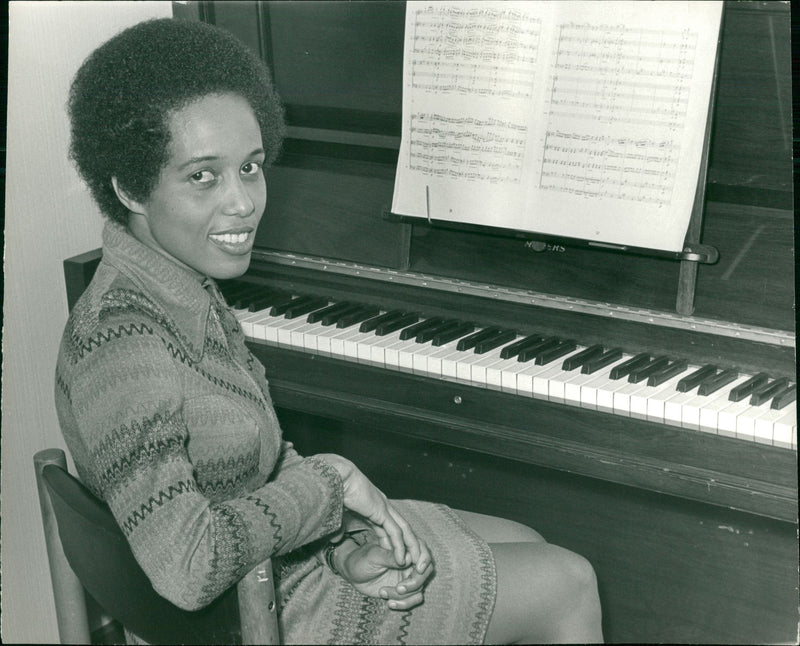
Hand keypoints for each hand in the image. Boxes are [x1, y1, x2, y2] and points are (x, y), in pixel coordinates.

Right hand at [317, 453, 428, 569]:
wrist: (336, 476)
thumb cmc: (334, 492)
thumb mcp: (338, 516)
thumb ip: (340, 528)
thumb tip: (335, 540)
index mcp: (375, 506)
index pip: (390, 528)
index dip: (395, 544)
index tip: (397, 559)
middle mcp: (383, 507)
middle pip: (402, 529)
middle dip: (410, 546)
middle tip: (416, 563)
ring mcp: (384, 508)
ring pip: (404, 532)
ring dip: (410, 549)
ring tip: (415, 565)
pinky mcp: (381, 511)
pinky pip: (395, 532)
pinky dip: (399, 547)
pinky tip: (401, 559)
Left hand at [334, 531, 434, 610]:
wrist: (352, 574)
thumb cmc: (361, 560)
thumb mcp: (373, 556)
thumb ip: (389, 557)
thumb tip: (408, 558)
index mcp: (403, 546)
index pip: (422, 549)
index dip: (424, 559)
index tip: (418, 569)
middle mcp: (409, 560)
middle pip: (426, 570)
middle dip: (415, 581)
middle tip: (399, 588)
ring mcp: (408, 575)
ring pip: (420, 587)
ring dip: (405, 595)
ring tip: (383, 593)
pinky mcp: (405, 589)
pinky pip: (414, 598)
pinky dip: (404, 603)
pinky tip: (389, 603)